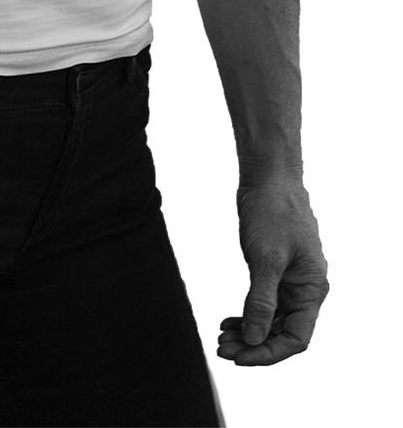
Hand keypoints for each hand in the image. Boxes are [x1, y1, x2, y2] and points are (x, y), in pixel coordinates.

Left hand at [217, 178, 328, 365]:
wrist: (269, 176)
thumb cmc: (272, 211)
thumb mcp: (266, 258)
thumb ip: (261, 300)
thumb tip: (255, 339)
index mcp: (312, 289)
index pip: (296, 338)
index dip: (268, 352)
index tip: (239, 357)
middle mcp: (305, 288)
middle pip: (282, 332)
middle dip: (253, 344)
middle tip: (222, 348)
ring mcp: (291, 279)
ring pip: (272, 319)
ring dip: (248, 331)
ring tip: (222, 337)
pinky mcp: (276, 269)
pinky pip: (265, 302)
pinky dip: (248, 313)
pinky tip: (228, 320)